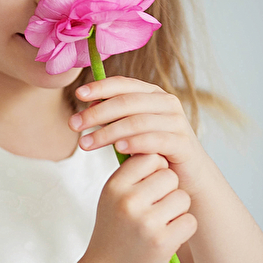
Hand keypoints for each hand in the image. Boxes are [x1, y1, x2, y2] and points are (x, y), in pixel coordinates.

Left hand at [68, 76, 209, 197]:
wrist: (188, 178)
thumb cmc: (154, 153)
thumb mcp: (131, 131)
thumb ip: (113, 118)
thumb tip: (88, 106)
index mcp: (152, 95)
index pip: (123, 84)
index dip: (100, 87)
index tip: (78, 94)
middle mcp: (166, 103)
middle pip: (126, 102)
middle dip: (97, 112)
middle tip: (74, 124)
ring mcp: (176, 122)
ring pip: (137, 121)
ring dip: (108, 132)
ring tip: (86, 143)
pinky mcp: (183, 143)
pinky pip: (156, 140)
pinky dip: (135, 142)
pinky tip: (118, 149)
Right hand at [82, 153, 196, 262]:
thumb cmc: (114, 229)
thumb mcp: (112, 196)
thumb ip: (132, 173)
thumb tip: (157, 142)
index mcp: (114, 186)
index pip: (150, 157)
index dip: (155, 170)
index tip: (147, 186)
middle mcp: (128, 201)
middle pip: (170, 176)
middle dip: (167, 191)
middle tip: (152, 209)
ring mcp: (146, 222)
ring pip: (182, 198)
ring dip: (177, 211)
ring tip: (158, 224)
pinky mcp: (162, 241)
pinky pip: (190, 221)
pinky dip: (183, 229)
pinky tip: (166, 238)